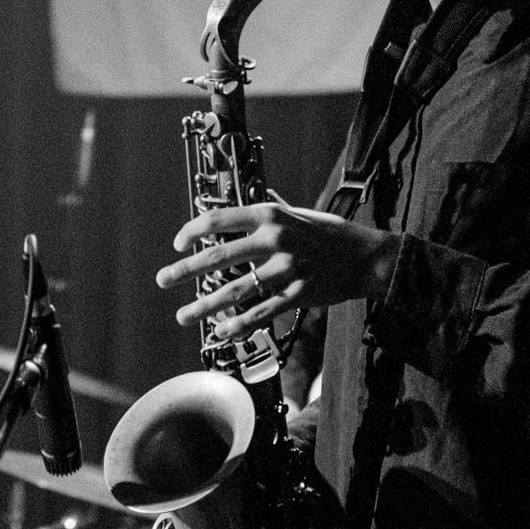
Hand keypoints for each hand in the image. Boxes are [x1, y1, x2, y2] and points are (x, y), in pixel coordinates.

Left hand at [154, 201, 398, 336]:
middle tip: (163, 279)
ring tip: (182, 314)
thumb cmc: (332, 233)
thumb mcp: (301, 213)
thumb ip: (274, 209)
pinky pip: (262, 312)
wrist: (366, 258)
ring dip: (205, 304)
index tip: (179, 244)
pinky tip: (220, 331)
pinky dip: (239, 323)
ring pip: (236, 290)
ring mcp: (286, 269)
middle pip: (220, 256)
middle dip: (185, 270)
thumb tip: (256, 198)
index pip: (221, 220)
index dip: (193, 231)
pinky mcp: (297, 294)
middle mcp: (276, 240)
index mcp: (272, 215)